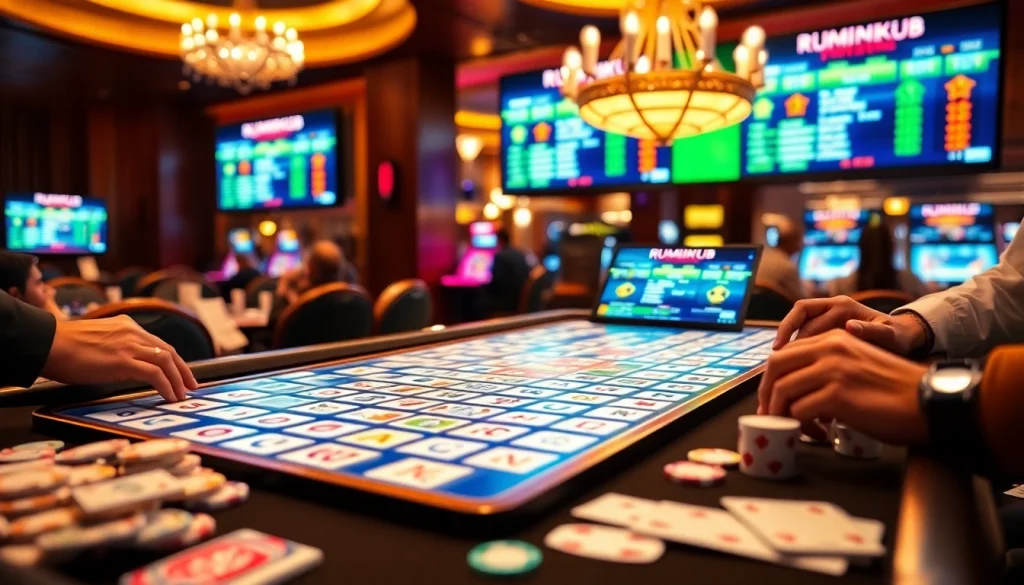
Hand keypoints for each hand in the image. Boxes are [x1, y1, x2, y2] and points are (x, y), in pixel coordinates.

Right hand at [41, 315, 197, 401]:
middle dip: (183, 370)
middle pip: (168, 351)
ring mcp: (129, 345)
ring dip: (177, 380)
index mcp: (126, 326)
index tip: (181, 373)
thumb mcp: (97, 341)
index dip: (173, 360)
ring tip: (182, 395)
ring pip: (166, 361)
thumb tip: (123, 366)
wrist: (47, 343)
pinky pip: (154, 374)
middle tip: (191, 386)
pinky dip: (166, 386)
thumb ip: (115, 348)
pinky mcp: (123, 360)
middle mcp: (132, 332)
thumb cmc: (63, 347)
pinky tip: (169, 396)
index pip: (158, 343)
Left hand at [757, 329, 928, 444]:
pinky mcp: (837, 395)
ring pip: (783, 391)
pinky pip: (800, 412)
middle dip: (766, 394)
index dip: (771, 378)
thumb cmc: (896, 391)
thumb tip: (796, 391)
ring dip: (784, 415)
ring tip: (799, 430)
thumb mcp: (856, 366)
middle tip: (769, 416)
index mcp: (833, 339)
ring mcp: (832, 370)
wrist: (929, 400)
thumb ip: (827, 369)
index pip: (784, 354)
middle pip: (775, 368)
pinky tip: (820, 436)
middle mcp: (829, 348)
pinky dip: (803, 428)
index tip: (770, 399)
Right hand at [773, 296, 927, 354]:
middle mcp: (833, 306)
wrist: (903, 338)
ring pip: (799, 324)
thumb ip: (874, 332)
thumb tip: (850, 326)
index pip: (807, 313)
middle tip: (778, 360)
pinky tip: (795, 364)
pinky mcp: (828, 327)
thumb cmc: (897, 338)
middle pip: (798, 318)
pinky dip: (798, 347)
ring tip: (781, 363)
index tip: (783, 351)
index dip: (791, 331)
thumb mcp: (891, 336)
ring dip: (789, 342)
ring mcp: (829, 316)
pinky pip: (806, 333)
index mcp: (844, 305)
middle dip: (786, 338)